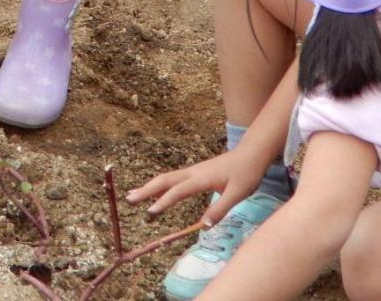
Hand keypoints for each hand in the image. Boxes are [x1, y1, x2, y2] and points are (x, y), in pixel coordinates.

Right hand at [129, 148, 264, 224]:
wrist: (251, 154)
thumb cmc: (246, 174)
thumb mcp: (238, 194)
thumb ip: (220, 209)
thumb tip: (203, 226)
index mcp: (201, 178)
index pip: (178, 191)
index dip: (164, 202)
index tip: (150, 212)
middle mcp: (193, 172)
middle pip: (165, 180)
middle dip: (146, 189)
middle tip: (129, 199)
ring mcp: (193, 171)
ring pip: (167, 178)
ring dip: (150, 186)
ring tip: (134, 195)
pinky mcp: (195, 172)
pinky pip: (173, 179)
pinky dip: (160, 185)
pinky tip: (155, 192)